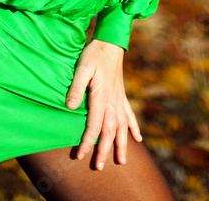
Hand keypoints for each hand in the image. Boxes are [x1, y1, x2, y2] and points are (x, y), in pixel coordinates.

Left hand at [66, 38, 142, 169]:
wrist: (110, 42)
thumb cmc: (94, 54)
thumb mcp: (81, 68)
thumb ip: (76, 87)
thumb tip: (70, 107)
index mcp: (101, 97)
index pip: (94, 125)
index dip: (87, 142)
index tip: (80, 155)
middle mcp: (112, 101)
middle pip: (109, 131)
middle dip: (104, 150)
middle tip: (99, 167)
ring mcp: (119, 99)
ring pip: (122, 127)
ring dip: (122, 145)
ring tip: (122, 162)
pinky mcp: (122, 95)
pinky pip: (130, 115)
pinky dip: (134, 128)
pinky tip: (138, 139)